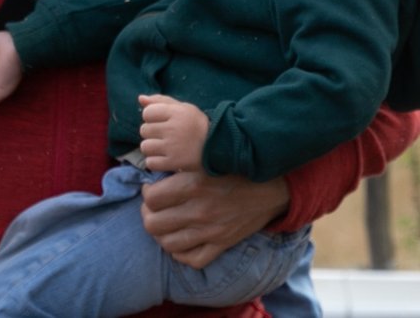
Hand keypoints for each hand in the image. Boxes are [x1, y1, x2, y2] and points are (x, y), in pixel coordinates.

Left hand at [136, 94, 207, 172]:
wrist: (218, 146)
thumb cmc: (197, 125)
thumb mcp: (183, 108)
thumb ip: (161, 101)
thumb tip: (140, 98)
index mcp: (176, 113)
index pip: (147, 113)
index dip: (152, 117)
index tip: (163, 122)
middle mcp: (173, 129)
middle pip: (144, 130)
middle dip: (152, 133)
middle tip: (166, 136)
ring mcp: (172, 147)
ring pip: (145, 147)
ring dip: (152, 148)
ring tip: (165, 147)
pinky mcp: (173, 163)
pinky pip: (150, 163)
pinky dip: (155, 162)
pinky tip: (165, 158)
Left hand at [138, 171, 289, 269]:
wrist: (272, 188)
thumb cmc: (237, 169)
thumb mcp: (207, 159)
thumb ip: (181, 167)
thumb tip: (155, 175)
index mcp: (194, 184)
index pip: (152, 198)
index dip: (147, 194)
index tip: (152, 189)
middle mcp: (200, 210)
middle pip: (153, 224)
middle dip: (148, 215)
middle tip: (154, 208)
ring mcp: (211, 231)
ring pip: (168, 244)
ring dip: (161, 235)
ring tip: (164, 224)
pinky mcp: (222, 244)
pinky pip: (192, 259)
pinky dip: (181, 253)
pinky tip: (181, 241)